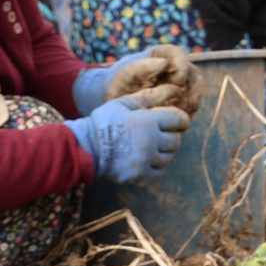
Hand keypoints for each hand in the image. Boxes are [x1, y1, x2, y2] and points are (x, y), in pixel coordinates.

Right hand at [66, 97, 190, 185]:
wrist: (84, 149)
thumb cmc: (103, 123)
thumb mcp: (122, 104)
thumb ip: (145, 98)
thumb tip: (168, 90)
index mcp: (148, 121)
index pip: (179, 120)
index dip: (181, 120)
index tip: (179, 122)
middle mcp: (151, 141)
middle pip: (176, 141)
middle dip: (172, 137)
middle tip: (163, 136)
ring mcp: (145, 160)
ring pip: (168, 158)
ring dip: (164, 153)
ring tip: (153, 149)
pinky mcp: (139, 175)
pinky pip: (158, 173)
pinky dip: (157, 168)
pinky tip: (147, 161)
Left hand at [106, 44, 201, 113]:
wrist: (110, 101)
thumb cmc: (116, 83)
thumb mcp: (125, 73)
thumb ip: (142, 66)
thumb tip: (165, 64)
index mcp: (161, 56)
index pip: (178, 56)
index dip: (183, 66)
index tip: (178, 80)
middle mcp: (173, 70)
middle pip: (193, 74)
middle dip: (193, 88)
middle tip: (190, 101)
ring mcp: (177, 87)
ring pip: (194, 92)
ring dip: (192, 102)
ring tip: (185, 113)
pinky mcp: (178, 103)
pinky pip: (189, 108)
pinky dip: (186, 113)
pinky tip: (179, 120)